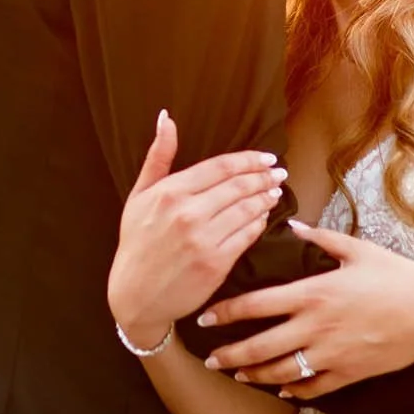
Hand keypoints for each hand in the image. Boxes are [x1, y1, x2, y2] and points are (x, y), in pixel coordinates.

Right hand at [108, 114, 286, 351]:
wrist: (135, 295)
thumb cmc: (137, 243)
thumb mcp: (139, 196)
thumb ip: (158, 156)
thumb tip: (166, 117)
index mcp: (170, 193)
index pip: (220, 167)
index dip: (248, 160)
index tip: (266, 157)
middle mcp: (188, 214)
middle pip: (238, 186)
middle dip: (263, 177)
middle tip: (278, 173)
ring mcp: (204, 240)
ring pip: (246, 210)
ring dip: (265, 198)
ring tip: (275, 192)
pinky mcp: (216, 264)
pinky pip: (246, 236)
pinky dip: (259, 223)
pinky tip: (264, 216)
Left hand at [196, 219, 413, 395]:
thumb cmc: (396, 276)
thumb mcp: (357, 250)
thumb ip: (320, 238)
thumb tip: (291, 227)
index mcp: (314, 293)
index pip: (257, 305)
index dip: (226, 313)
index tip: (205, 316)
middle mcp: (317, 327)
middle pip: (260, 347)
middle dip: (230, 354)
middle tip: (209, 358)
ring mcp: (332, 354)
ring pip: (281, 373)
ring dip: (255, 375)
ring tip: (238, 373)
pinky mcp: (349, 373)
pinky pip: (313, 387)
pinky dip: (293, 390)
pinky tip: (281, 389)